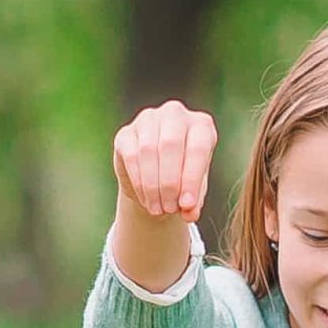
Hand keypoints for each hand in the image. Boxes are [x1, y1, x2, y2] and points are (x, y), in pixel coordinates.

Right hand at [112, 101, 218, 223]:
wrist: (157, 173)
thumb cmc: (183, 178)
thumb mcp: (194, 189)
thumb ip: (195, 201)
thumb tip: (190, 213)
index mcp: (201, 124)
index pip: (198, 148)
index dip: (192, 179)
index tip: (187, 206)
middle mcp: (175, 113)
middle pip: (171, 145)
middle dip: (170, 183)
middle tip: (169, 209)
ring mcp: (148, 119)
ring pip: (148, 151)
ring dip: (153, 185)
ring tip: (158, 208)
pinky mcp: (126, 133)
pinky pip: (131, 156)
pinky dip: (139, 182)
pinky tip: (146, 199)